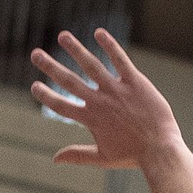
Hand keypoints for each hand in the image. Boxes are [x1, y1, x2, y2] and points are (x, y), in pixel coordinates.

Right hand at [31, 29, 182, 168]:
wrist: (159, 150)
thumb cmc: (132, 156)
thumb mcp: (102, 158)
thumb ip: (77, 155)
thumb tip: (55, 159)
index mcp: (91, 119)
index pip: (61, 105)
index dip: (46, 96)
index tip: (34, 85)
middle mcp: (100, 101)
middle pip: (70, 81)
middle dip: (50, 67)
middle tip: (35, 54)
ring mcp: (116, 89)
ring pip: (91, 65)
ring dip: (75, 50)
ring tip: (63, 36)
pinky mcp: (134, 81)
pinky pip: (119, 59)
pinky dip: (109, 45)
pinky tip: (98, 33)